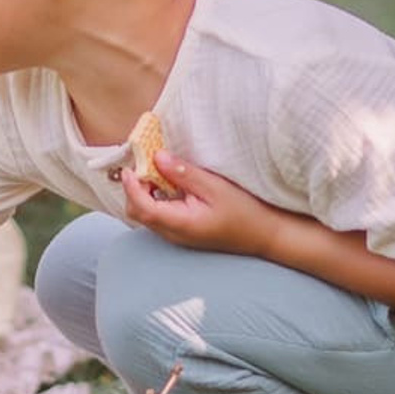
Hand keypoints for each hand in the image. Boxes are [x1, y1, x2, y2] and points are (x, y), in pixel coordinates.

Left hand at [120, 151, 282, 259]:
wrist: (264, 235)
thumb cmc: (244, 212)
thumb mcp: (215, 187)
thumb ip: (183, 173)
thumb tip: (157, 157)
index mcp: (180, 224)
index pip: (142, 207)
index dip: (131, 186)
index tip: (130, 166)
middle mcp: (174, 234)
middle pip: (138, 213)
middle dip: (134, 188)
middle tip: (143, 164)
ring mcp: (177, 235)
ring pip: (147, 214)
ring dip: (144, 192)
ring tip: (155, 170)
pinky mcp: (183, 231)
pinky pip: (159, 214)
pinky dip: (156, 197)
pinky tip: (168, 182)